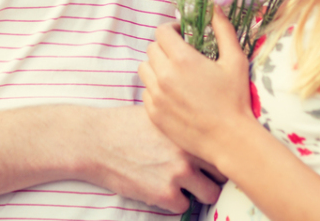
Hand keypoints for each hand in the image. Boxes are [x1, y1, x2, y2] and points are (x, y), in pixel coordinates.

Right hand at [82, 105, 223, 212]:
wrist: (97, 141)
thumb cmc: (125, 125)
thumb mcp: (160, 114)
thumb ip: (183, 124)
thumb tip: (203, 131)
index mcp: (190, 129)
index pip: (222, 146)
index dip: (217, 154)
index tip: (213, 158)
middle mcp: (189, 150)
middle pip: (222, 172)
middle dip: (212, 175)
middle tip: (198, 174)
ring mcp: (179, 173)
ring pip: (210, 194)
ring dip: (198, 192)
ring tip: (182, 185)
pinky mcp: (164, 194)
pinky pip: (184, 207)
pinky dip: (174, 202)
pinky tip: (160, 189)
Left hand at [139, 6, 254, 166]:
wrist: (229, 139)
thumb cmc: (235, 99)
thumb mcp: (235, 60)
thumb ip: (223, 30)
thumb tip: (215, 7)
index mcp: (182, 59)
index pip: (161, 32)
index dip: (171, 30)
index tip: (182, 35)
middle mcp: (164, 76)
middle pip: (151, 49)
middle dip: (165, 47)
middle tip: (181, 55)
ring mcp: (156, 96)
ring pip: (144, 69)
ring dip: (156, 66)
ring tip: (175, 74)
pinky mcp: (153, 114)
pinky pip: (146, 92)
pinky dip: (155, 88)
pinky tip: (173, 94)